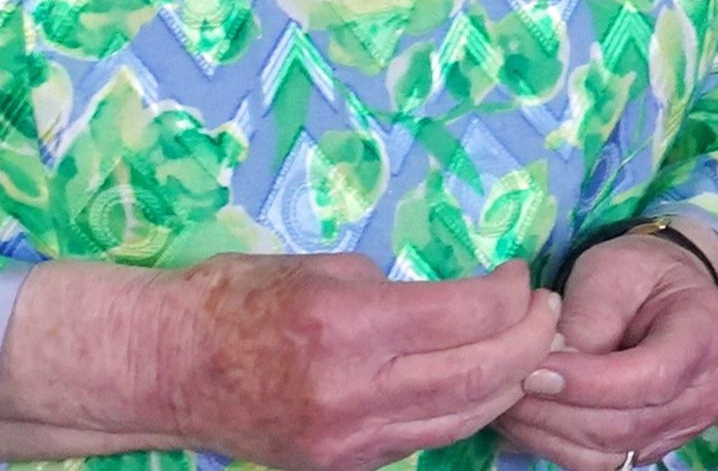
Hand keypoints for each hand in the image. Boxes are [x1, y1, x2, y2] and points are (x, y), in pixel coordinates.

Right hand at [165, 253, 564, 470]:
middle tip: (546, 312)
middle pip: (477, 375)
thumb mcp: (319, 266)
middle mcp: (354, 390)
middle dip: (527, 342)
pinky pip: (422, 439)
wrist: (171, 367)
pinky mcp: (344, 466)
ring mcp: (350, 440)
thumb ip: (389, 289)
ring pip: (460, 418)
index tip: (520, 275)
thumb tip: (450, 304)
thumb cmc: (237, 296)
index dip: (508, 294)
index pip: (464, 315)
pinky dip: (460, 411)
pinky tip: (476, 385)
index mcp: (348, 323)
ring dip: (505, 384)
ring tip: (527, 350)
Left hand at [494, 231, 717, 470]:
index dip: (590, 383)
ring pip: (609, 453)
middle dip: (558, 411)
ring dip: (550, 433)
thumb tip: (550, 368)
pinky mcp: (652, 446)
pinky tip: (527, 418)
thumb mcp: (614, 270)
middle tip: (506, 385)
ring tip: (508, 401)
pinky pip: (602, 461)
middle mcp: (705, 394)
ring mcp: (682, 428)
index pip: (650, 378)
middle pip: (625, 425)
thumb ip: (589, 319)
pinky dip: (557, 444)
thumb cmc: (640, 270)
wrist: (666, 289)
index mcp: (706, 334)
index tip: (535, 372)